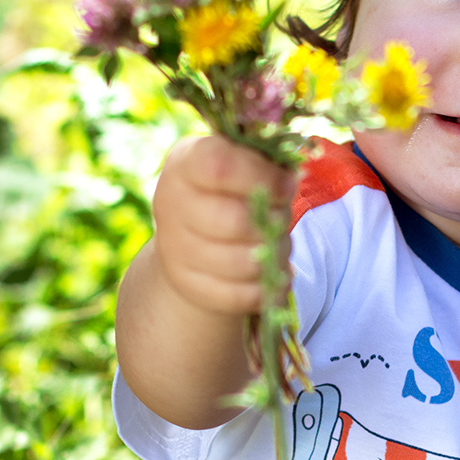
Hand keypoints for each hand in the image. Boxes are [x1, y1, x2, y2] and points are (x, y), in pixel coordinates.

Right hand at [152, 134, 295, 315]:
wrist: (192, 238)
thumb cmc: (230, 191)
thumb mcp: (243, 164)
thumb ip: (265, 164)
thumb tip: (288, 180)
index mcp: (186, 163)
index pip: (221, 166)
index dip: (263, 177)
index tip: (286, 186)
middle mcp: (172, 204)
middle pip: (235, 220)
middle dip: (274, 221)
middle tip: (282, 219)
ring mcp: (176, 248)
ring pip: (243, 262)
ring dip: (275, 255)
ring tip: (277, 245)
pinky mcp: (190, 286)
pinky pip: (241, 295)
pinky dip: (267, 287)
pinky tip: (271, 274)